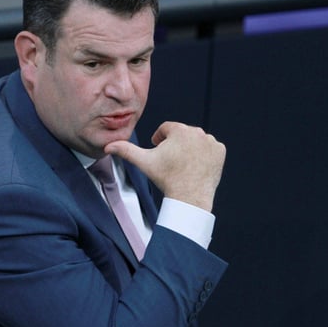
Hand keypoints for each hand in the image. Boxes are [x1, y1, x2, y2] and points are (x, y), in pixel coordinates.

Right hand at [104, 122, 225, 211]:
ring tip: (183, 164)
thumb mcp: (144, 162)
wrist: (190, 197)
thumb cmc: (166, 179)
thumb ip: (126, 151)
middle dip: (175, 145)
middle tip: (172, 162)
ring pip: (195, 141)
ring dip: (189, 148)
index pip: (166, 129)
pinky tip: (196, 166)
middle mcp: (197, 132)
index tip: (160, 153)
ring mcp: (210, 141)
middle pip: (182, 134)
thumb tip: (107, 146)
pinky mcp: (220, 151)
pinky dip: (204, 155)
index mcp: (179, 130)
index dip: (160, 141)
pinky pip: (209, 148)